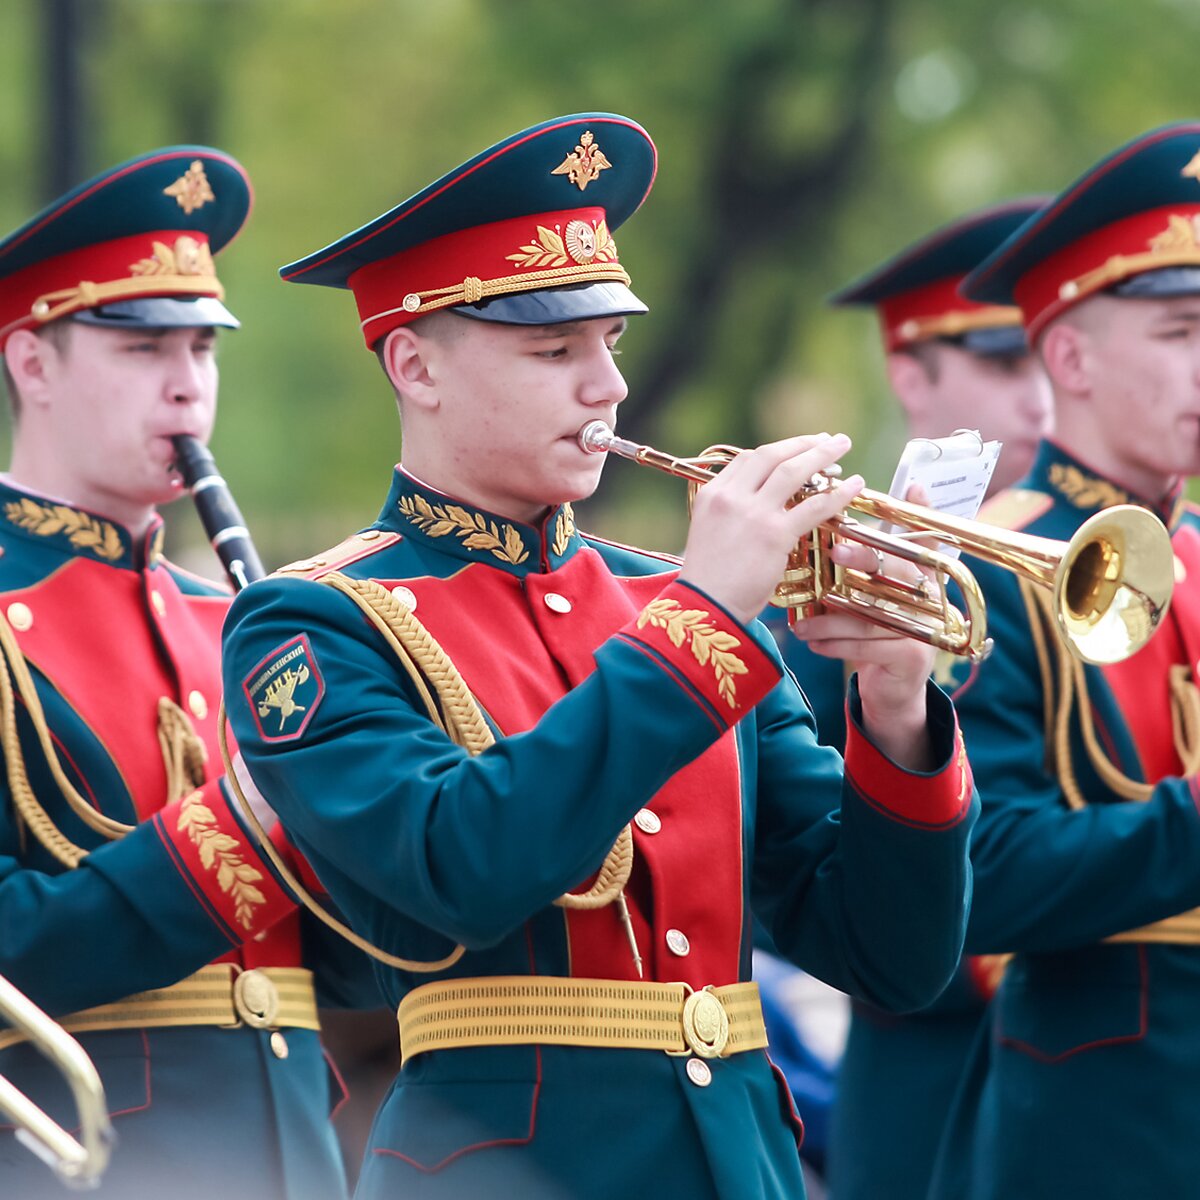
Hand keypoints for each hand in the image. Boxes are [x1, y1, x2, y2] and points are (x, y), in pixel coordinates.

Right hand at [678, 433, 862, 624]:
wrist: (706, 606)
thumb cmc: (710, 581)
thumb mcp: (709, 534)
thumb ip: (731, 514)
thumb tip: (759, 507)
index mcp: (712, 495)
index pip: (747, 459)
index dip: (777, 450)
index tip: (798, 449)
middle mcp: (731, 497)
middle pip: (771, 456)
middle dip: (803, 443)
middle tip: (826, 438)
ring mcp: (753, 513)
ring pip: (793, 471)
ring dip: (822, 455)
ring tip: (842, 446)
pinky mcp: (774, 534)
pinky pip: (814, 506)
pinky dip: (838, 493)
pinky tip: (854, 486)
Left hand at [791, 528, 935, 770]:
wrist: (893, 686)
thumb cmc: (875, 628)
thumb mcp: (870, 592)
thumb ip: (861, 559)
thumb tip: (834, 512)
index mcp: (921, 574)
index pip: (922, 539)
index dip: (920, 513)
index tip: (906, 489)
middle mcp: (929, 597)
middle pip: (895, 571)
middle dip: (862, 559)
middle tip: (832, 552)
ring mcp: (924, 628)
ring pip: (871, 615)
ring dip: (830, 619)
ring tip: (800, 624)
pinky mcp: (912, 657)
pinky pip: (867, 647)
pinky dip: (835, 645)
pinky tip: (813, 644)